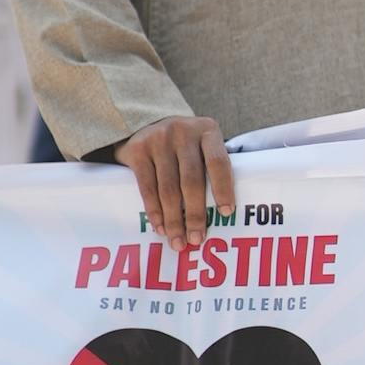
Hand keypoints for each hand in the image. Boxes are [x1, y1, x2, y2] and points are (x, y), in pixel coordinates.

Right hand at [115, 114, 234, 249]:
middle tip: (196, 239)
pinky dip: (154, 211)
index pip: (218, 162)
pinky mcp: (138, 150)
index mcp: (207, 130)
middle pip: (191, 180)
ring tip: (177, 241)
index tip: (226, 213)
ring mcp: (159, 139)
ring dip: (173, 220)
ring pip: (168, 189)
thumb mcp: (202, 144)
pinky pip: (147, 187)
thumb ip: (212, 167)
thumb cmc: (184, 144)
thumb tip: (224, 215)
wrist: (144, 123)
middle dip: (195, 214)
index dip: (223, 189)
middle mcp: (183, 132)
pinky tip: (160, 227)